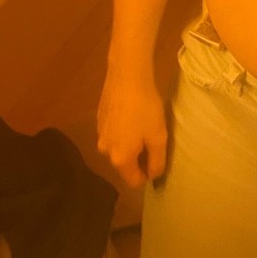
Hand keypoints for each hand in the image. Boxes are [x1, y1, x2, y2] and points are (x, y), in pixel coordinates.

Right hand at [96, 68, 168, 188]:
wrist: (126, 76)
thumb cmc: (145, 108)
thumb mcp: (158, 137)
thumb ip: (157, 161)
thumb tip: (153, 176)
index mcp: (120, 158)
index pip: (133, 181)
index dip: (147, 176)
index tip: (158, 160)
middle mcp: (105, 150)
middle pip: (124, 165)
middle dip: (139, 158)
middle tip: (153, 140)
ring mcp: (99, 134)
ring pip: (118, 148)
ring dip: (130, 143)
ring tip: (143, 125)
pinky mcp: (98, 119)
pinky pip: (113, 133)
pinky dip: (123, 130)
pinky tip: (132, 115)